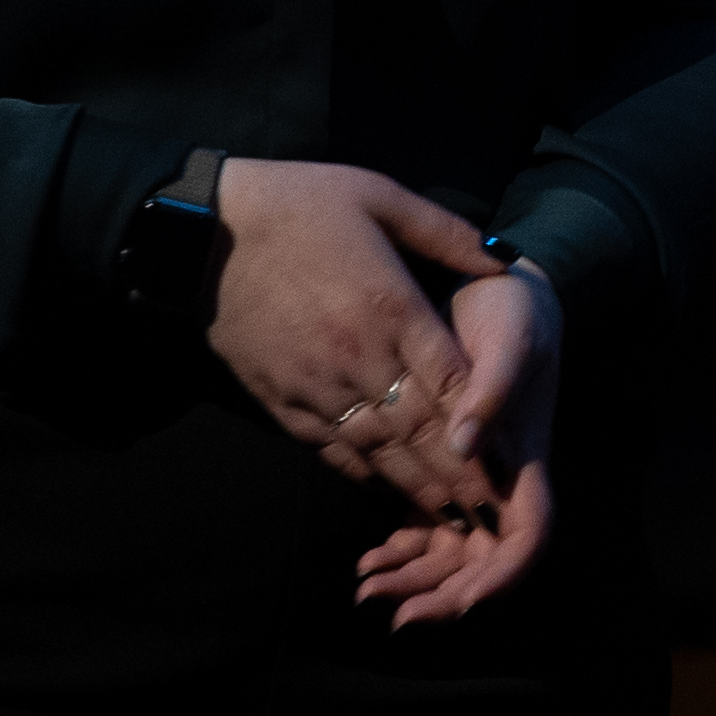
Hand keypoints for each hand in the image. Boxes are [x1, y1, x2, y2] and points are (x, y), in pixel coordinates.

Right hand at [211, 160, 499, 514]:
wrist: (202, 230)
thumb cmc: (299, 204)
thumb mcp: (382, 197)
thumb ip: (448, 234)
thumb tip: (504, 261)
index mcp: (391, 307)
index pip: (451, 381)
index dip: (484, 428)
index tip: (513, 464)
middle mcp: (358, 357)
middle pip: (419, 430)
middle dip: (458, 477)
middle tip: (491, 517)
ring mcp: (315, 384)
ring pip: (377, 450)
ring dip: (415, 487)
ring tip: (450, 519)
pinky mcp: (278, 399)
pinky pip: (328, 448)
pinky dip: (360, 474)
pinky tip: (385, 491)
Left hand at [350, 262, 562, 626]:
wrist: (492, 283)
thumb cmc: (512, 308)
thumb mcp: (510, 338)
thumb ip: (491, 392)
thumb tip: (462, 447)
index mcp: (527, 458)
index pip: (529, 536)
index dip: (502, 575)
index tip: (464, 602)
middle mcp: (501, 480)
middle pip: (483, 561)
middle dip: (443, 594)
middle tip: (391, 610)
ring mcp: (472, 478)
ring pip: (450, 553)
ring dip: (414, 580)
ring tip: (366, 587)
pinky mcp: (440, 468)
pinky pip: (426, 529)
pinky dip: (400, 551)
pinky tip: (368, 559)